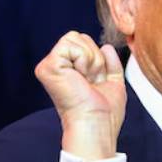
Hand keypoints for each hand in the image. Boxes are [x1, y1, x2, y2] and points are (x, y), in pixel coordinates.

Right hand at [34, 31, 125, 160]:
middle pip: (80, 36)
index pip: (85, 43)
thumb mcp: (113, 83)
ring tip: (86, 80)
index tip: (97, 81)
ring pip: (75, 37)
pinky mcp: (48, 66)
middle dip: (95, 57)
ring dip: (91, 60)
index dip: (98, 59)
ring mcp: (50, 65)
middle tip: (92, 81)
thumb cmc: (105, 113)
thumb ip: (111, 64)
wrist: (97, 124)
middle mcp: (57, 66)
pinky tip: (80, 78)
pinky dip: (83, 60)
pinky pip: (70, 44)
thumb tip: (106, 47)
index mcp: (70, 70)